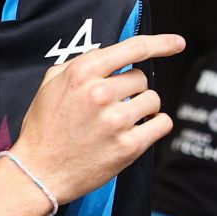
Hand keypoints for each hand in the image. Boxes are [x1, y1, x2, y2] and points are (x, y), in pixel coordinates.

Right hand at [11, 33, 183, 202]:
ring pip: (153, 100)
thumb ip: (80, 64)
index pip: (133, 48)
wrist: (39, 172)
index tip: (177, 43)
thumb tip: (109, 54)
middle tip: (111, 106)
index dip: (161, 43)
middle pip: (141, 78)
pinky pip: (162, 124)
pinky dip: (156, 125)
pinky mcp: (128, 146)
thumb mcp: (51, 84)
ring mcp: (116, 120)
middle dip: (131, 90)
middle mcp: (100, 92)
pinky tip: (139, 131)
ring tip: (121, 121)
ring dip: (143, 108)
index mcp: (82, 72)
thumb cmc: (44, 128)